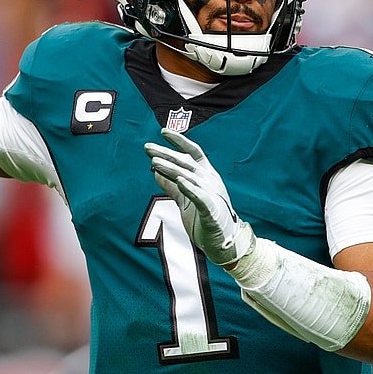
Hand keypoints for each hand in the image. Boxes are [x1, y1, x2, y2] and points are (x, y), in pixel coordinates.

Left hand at [144, 128, 254, 265]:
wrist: (224, 242)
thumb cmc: (206, 218)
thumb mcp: (185, 199)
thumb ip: (172, 186)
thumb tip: (155, 172)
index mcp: (206, 176)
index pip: (193, 153)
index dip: (179, 141)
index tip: (163, 131)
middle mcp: (210, 181)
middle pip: (186, 163)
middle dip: (166, 154)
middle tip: (147, 147)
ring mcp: (212, 194)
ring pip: (189, 177)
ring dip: (172, 169)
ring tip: (155, 162)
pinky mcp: (211, 211)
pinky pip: (200, 197)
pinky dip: (190, 188)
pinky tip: (179, 181)